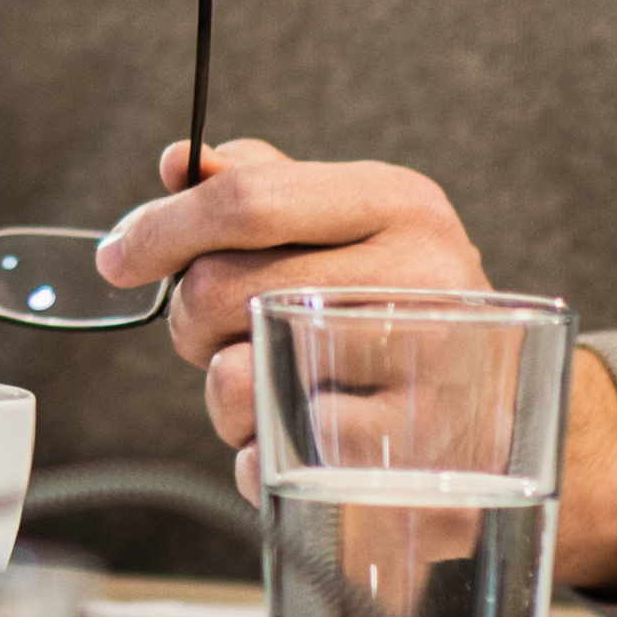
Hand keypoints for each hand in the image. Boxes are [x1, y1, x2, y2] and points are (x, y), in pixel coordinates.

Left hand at [107, 141, 616, 595]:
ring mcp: (423, 367)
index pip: (247, 200)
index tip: (117, 259)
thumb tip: (180, 161)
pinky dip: (256, 454)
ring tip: (269, 389)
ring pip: (234, 377)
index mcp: (399, 203)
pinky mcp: (405, 455)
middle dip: (189, 318)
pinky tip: (294, 438)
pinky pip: (271, 453)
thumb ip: (264, 186)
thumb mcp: (351, 225)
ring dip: (221, 394)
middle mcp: (423, 276)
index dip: (160, 229)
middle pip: (223, 288)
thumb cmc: (400, 307)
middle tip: (213, 334)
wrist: (499, 416)